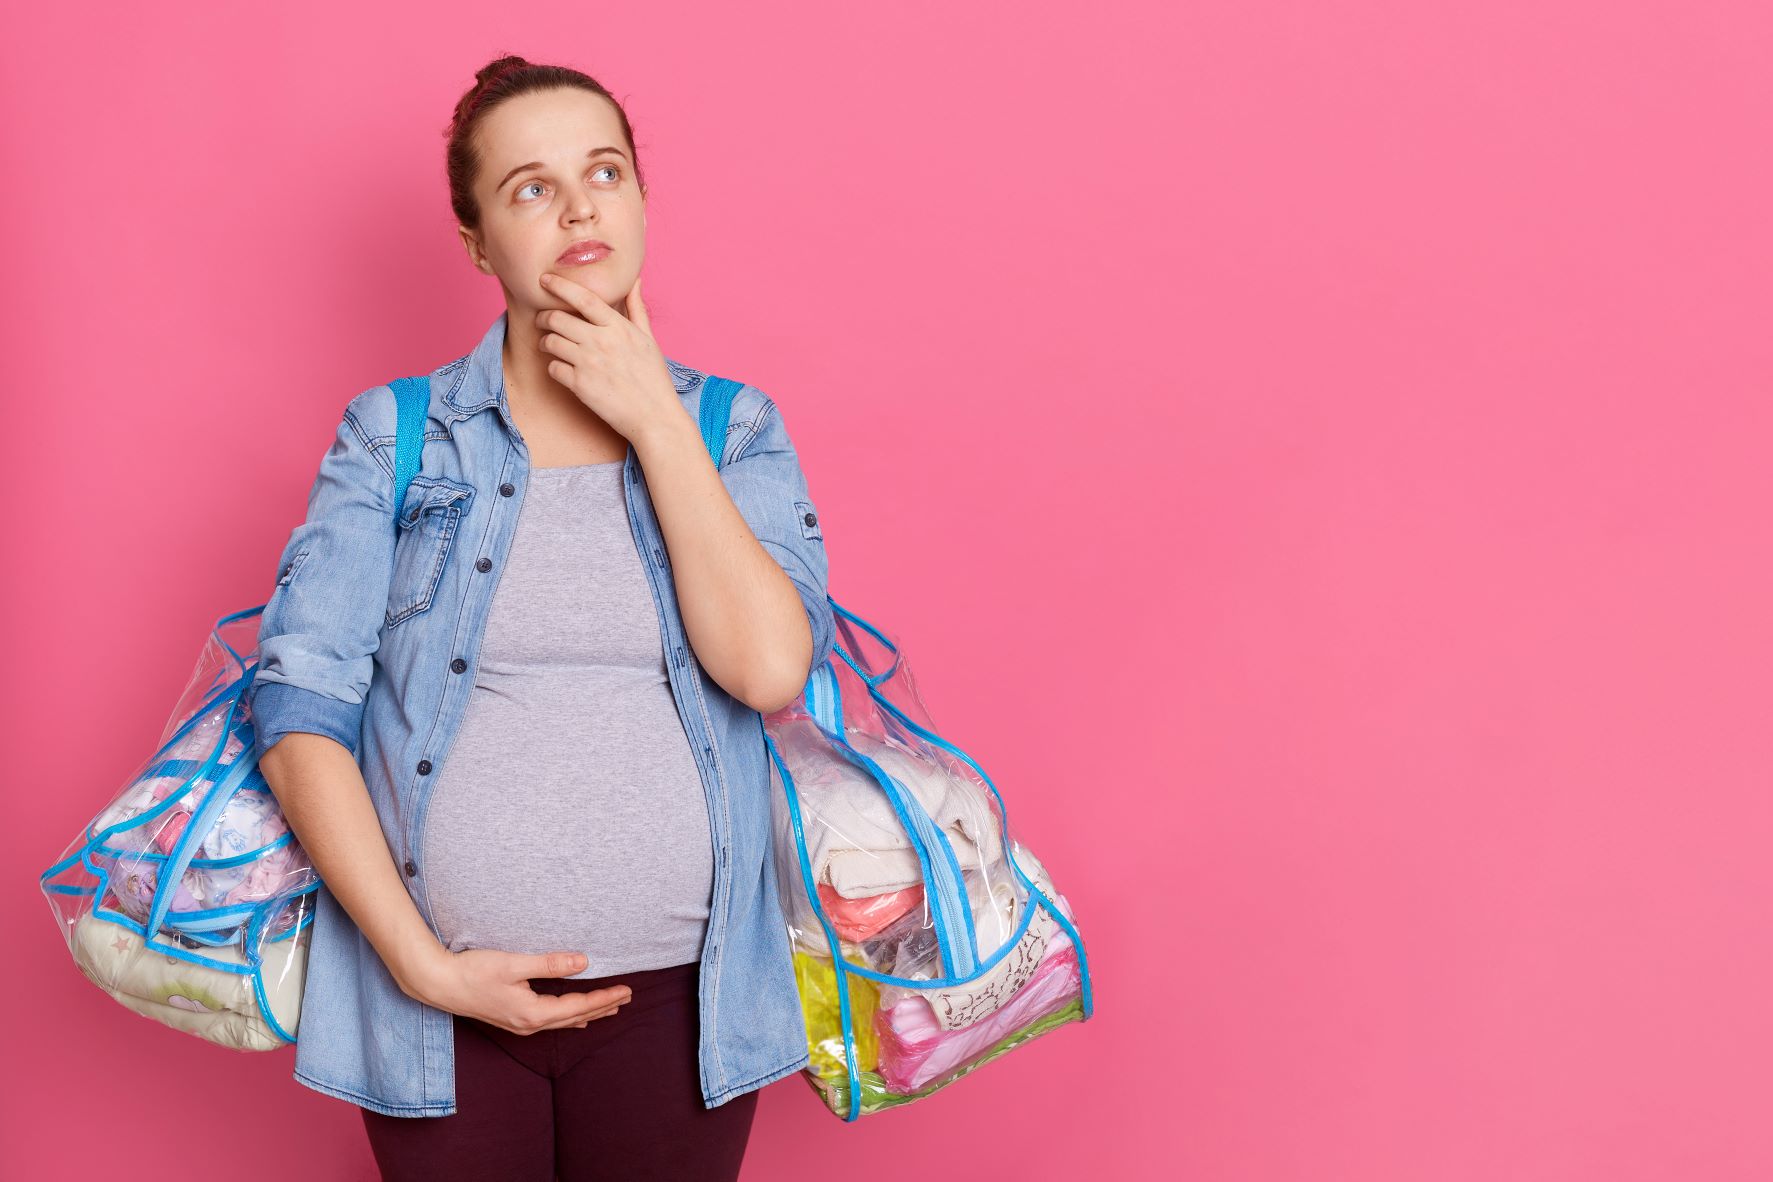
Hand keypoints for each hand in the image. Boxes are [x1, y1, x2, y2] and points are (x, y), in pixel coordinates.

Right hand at [406, 946, 630, 1034]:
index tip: (626, 990)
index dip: (604, 998)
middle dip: (603, 1006)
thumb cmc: (472, 971)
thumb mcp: (514, 964)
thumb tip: (584, 963)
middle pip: (575, 1017)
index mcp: (533, 1012)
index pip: (579, 1006)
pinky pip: (550, 1021)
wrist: (438, 984)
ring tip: (610, 1007)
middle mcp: (528, 1024)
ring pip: (564, 1021)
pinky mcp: (512, 1019)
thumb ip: (550, 963)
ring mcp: (519, 1025)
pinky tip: (575, 1018)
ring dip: (588, 1013)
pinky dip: (569, 1017)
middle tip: (627, 997)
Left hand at [535, 271, 684, 444]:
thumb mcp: (649, 339)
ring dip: (545, 341)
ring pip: (551, 341)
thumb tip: (635, 280)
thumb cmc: (653, 378)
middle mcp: (601, 342)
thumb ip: (636, 307)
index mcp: (618, 328)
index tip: (545, 279)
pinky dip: (553, 367)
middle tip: (543, 320)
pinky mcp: (580, 386)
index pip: (583, 298)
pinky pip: (553, 368)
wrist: (654, 417)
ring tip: (549, 344)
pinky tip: (561, 368)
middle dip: (544, 317)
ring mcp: (589, 364)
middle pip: (557, 318)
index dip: (560, 285)